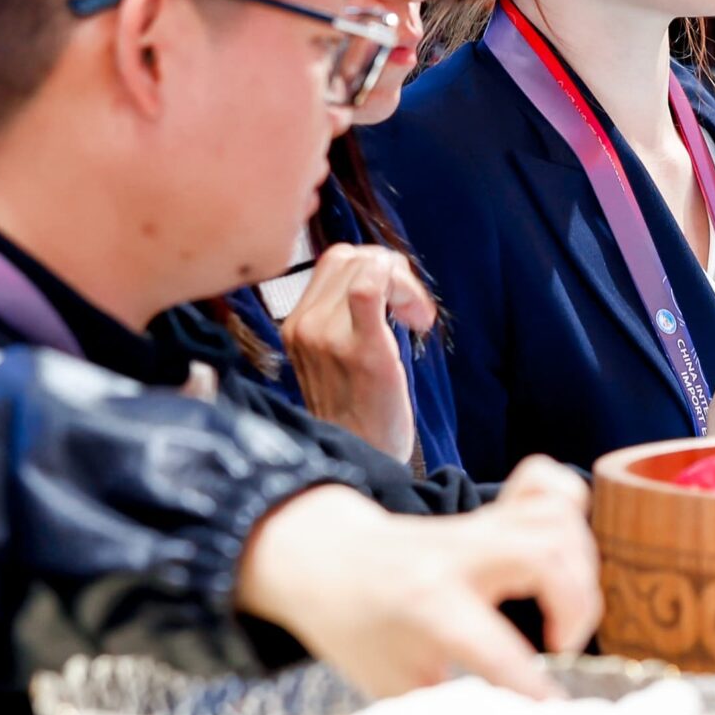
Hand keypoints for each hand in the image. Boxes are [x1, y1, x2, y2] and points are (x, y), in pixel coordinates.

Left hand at [236, 458, 598, 699]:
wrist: (325, 557)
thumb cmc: (359, 627)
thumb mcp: (393, 682)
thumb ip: (446, 707)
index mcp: (428, 603)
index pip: (494, 646)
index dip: (534, 686)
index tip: (556, 710)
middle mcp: (460, 555)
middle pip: (547, 553)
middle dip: (577, 605)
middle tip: (563, 643)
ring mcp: (478, 524)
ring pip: (557, 517)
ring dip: (581, 565)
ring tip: (565, 608)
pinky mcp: (490, 508)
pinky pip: (544, 483)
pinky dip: (569, 507)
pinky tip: (565, 547)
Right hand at [285, 246, 438, 460]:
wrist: (360, 458)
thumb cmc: (358, 408)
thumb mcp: (336, 355)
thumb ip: (345, 314)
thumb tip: (381, 270)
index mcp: (296, 325)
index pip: (335, 261)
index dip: (374, 266)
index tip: (396, 298)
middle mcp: (304, 327)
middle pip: (351, 257)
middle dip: (391, 270)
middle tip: (410, 308)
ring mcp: (327, 337)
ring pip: (365, 266)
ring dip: (403, 282)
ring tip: (415, 316)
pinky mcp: (360, 350)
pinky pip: (370, 288)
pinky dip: (403, 289)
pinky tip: (418, 319)